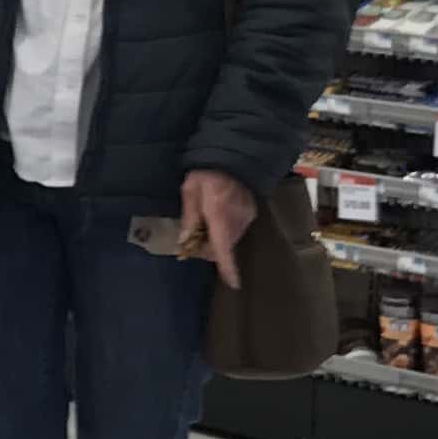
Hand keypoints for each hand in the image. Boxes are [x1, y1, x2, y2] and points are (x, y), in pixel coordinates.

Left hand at [180, 167, 256, 289]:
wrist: (234, 155)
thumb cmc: (206, 172)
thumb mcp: (190, 190)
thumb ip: (189, 217)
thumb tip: (186, 242)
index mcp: (219, 214)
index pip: (224, 247)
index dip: (228, 267)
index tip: (234, 283)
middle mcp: (236, 219)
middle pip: (225, 245)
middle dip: (210, 248)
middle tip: (193, 238)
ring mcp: (247, 216)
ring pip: (231, 238)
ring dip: (217, 238)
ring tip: (204, 222)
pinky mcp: (252, 212)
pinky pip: (236, 228)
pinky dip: (226, 228)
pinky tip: (216, 215)